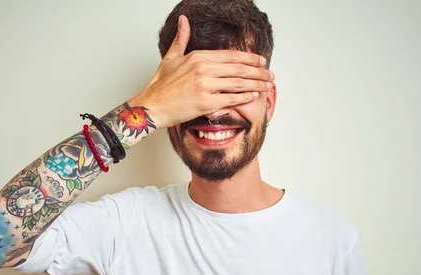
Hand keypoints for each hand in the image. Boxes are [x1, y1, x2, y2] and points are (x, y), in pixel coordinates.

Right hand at [128, 15, 274, 129]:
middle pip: (239, 69)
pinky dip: (245, 98)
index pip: (231, 55)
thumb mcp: (170, 58)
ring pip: (238, 84)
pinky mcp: (206, 103)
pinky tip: (254, 97)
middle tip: (270, 75)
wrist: (151, 107)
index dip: (249, 58)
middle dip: (258, 72)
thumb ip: (181, 39)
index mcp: (198, 57)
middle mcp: (203, 69)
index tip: (261, 61)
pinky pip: (231, 100)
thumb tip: (183, 21)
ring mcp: (205, 86)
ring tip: (267, 86)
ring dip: (256, 85)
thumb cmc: (160, 86)